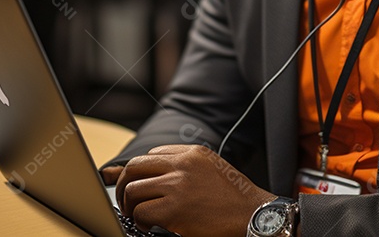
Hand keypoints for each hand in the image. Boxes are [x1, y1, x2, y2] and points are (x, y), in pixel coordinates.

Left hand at [102, 145, 274, 236]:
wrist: (254, 215)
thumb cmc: (235, 198)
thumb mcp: (212, 169)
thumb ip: (186, 167)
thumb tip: (155, 176)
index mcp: (193, 153)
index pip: (152, 154)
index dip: (141, 172)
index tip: (138, 184)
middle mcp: (183, 164)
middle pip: (134, 167)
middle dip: (124, 185)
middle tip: (127, 201)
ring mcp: (178, 185)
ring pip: (132, 189)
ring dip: (130, 205)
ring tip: (139, 216)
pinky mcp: (175, 209)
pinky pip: (141, 212)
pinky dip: (139, 221)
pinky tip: (148, 226)